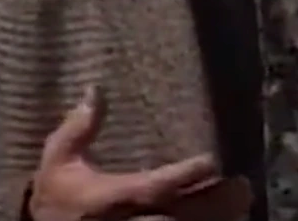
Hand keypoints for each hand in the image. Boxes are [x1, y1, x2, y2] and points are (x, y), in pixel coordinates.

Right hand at [28, 86, 251, 220]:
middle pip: (179, 217)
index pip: (152, 188)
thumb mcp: (58, 159)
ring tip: (243, 208)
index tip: (210, 160)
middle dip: (213, 204)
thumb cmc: (54, 197)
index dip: (182, 177)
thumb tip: (94, 89)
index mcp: (110, 198)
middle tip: (243, 187)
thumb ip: (78, 127)